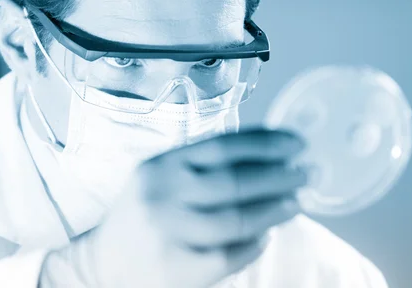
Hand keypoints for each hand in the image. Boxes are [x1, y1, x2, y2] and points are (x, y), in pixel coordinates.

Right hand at [39, 128, 306, 287]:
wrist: (103, 263)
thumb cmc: (143, 213)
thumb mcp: (163, 177)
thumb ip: (204, 166)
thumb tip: (267, 155)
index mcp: (162, 164)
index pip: (222, 146)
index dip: (265, 143)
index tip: (296, 142)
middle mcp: (163, 194)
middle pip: (235, 181)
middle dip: (280, 175)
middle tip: (308, 172)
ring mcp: (169, 233)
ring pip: (237, 219)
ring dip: (275, 208)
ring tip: (297, 201)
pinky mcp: (177, 269)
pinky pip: (229, 254)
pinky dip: (255, 243)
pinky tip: (267, 235)